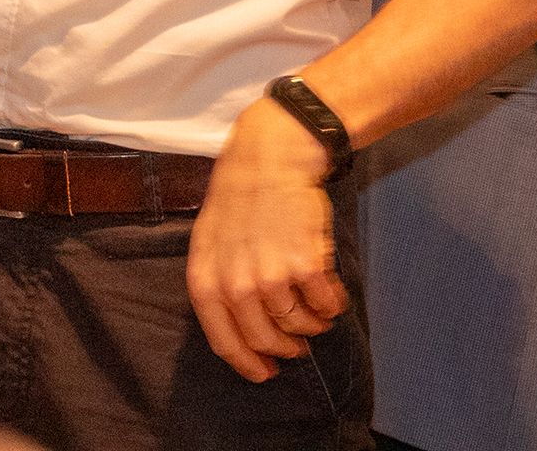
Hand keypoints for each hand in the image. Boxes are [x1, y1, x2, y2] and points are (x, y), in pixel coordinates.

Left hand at [186, 99, 348, 381]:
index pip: (223, 340)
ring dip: (311, 324)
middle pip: (266, 340)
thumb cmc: (238, 204)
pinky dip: (331, 306)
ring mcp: (271, 276)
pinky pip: (325, 306)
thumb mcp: (209, 244)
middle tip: (296, 341)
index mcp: (205, 279)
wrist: (268, 163)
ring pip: (299, 325)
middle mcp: (235, 283)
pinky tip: (328, 292)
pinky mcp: (306, 266)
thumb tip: (241, 335)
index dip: (247, 363)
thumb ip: (218, 286)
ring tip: (312, 308)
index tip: (265, 373)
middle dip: (285, 346)